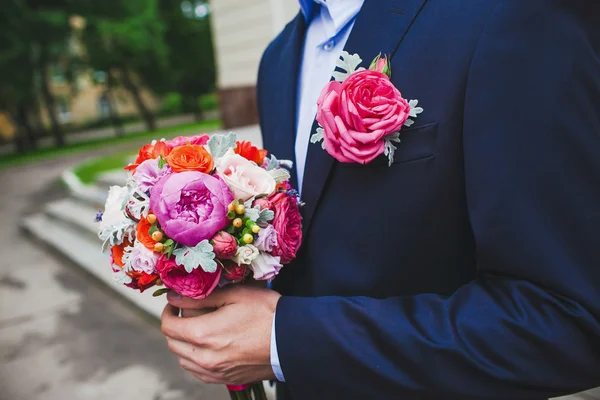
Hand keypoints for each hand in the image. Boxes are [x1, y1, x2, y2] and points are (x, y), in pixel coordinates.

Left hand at [161, 286, 280, 384]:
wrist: (292, 340)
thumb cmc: (266, 313)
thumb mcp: (234, 295)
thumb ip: (200, 297)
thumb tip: (174, 297)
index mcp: (204, 334)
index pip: (168, 326)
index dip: (168, 311)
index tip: (176, 302)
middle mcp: (205, 358)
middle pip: (172, 344)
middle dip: (175, 326)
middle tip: (187, 312)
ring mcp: (215, 372)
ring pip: (183, 360)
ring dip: (184, 344)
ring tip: (199, 328)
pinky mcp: (226, 379)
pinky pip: (198, 371)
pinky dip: (195, 358)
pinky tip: (209, 346)